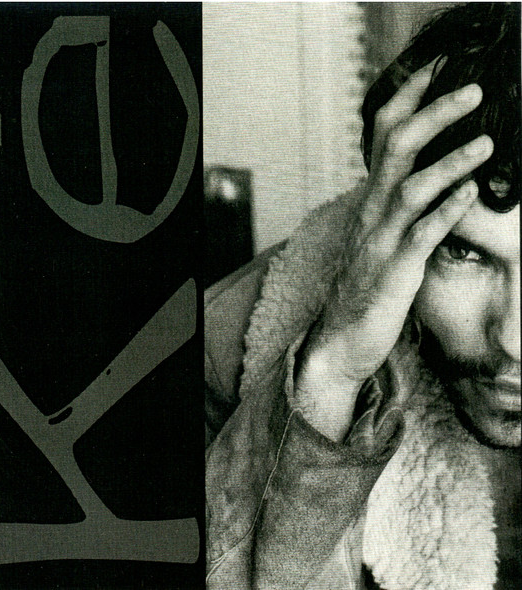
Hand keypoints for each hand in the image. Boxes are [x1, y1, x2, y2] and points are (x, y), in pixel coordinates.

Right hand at [295, 60, 492, 441]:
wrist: (341, 340)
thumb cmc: (365, 289)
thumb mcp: (379, 239)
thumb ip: (398, 207)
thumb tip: (431, 177)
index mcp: (370, 202)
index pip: (382, 137)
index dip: (409, 98)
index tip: (439, 67)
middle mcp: (371, 214)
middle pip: (395, 149)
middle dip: (433, 113)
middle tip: (472, 89)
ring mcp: (380, 242)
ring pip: (409, 188)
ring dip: (449, 161)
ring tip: (487, 141)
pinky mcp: (393, 271)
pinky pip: (420, 236)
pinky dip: (446, 211)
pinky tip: (472, 194)